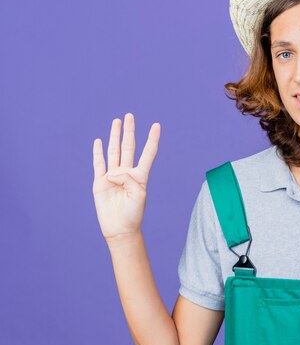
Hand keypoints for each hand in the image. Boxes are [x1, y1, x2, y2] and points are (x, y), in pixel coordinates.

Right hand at [92, 113, 160, 240]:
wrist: (120, 228)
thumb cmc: (133, 214)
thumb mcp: (138, 195)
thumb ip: (128, 179)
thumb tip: (113, 172)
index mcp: (140, 176)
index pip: (147, 153)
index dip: (152, 139)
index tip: (156, 125)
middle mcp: (127, 173)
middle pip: (128, 147)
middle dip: (129, 131)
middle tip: (129, 115)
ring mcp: (113, 176)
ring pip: (113, 151)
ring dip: (114, 136)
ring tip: (116, 122)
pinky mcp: (99, 182)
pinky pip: (99, 164)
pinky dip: (98, 152)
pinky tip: (99, 141)